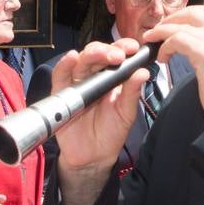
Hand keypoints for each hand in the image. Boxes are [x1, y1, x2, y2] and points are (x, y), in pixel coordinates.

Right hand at [52, 39, 145, 172]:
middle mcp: (94, 76)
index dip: (123, 48)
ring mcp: (77, 83)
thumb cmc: (111, 132)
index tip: (133, 48)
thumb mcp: (126, 113)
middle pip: (97, 54)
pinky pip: (60, 75)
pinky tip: (72, 58)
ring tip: (102, 55)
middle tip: (119, 56)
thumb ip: (132, 93)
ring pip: (81, 61)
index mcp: (111, 78)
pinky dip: (64, 65)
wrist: (93, 156)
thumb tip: (143, 72)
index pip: (116, 55)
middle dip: (108, 50)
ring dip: (91, 54)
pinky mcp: (61, 92)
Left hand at [144, 5, 203, 120]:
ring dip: (162, 32)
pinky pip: (177, 40)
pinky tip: (162, 58)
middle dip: (172, 19)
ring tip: (153, 42)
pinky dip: (165, 46)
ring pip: (181, 26)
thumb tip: (193, 39)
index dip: (186, 15)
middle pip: (193, 12)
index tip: (173, 23)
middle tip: (158, 29)